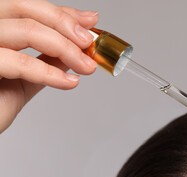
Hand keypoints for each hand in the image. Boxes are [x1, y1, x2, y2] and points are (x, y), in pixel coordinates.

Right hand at [0, 0, 98, 132]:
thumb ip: (46, 60)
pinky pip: (21, 62)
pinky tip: (69, 82)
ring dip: (67, 49)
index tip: (89, 23)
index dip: (63, 14)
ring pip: (29, 30)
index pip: (29, 8)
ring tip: (86, 66)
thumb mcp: (25, 77)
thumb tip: (75, 50)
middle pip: (27, 9)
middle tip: (89, 42)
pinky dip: (51, 72)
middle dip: (66, 25)